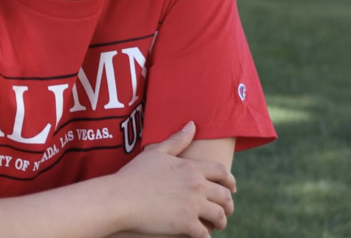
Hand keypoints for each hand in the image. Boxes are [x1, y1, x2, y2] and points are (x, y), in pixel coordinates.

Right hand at [110, 122, 236, 237]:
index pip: (222, 172)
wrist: (119, 199)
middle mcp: (197, 185)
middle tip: (227, 210)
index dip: (230, 181)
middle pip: (224, 195)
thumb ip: (177, 140)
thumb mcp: (156, 153)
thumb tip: (192, 125)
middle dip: (229, 204)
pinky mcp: (184, 224)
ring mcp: (192, 206)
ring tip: (218, 225)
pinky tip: (204, 237)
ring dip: (221, 222)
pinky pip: (204, 233)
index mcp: (192, 168)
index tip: (232, 188)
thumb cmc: (133, 175)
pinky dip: (206, 237)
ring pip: (219, 215)